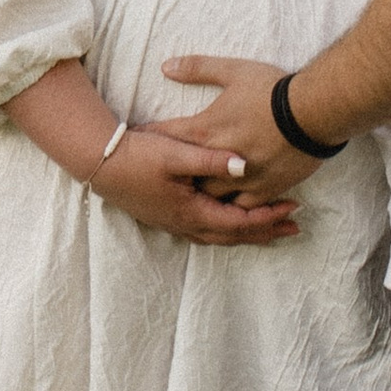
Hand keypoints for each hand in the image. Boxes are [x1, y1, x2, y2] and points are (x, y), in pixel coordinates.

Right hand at [95, 118, 299, 244]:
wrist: (98, 162)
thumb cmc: (137, 155)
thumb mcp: (175, 154)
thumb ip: (212, 160)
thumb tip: (246, 165)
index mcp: (191, 211)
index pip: (239, 222)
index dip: (268, 217)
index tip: (293, 208)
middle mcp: (184, 224)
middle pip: (233, 235)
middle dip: (264, 232)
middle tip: (293, 228)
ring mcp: (173, 223)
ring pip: (218, 236)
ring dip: (246, 233)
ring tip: (269, 230)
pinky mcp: (165, 216)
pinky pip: (204, 232)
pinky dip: (224, 230)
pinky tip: (227, 225)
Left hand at [161, 54, 315, 205]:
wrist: (315, 112)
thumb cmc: (273, 90)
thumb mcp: (233, 71)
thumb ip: (197, 69)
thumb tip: (166, 67)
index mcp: (206, 130)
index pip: (166, 137)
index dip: (150, 138)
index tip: (138, 142)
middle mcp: (218, 160)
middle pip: (184, 177)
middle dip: (173, 177)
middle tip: (163, 178)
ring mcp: (242, 179)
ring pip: (211, 199)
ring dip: (202, 197)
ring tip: (194, 198)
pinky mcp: (265, 190)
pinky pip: (243, 209)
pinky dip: (234, 209)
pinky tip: (229, 210)